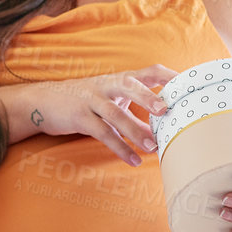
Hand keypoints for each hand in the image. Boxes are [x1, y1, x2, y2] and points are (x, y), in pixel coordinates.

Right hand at [23, 66, 176, 165]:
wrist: (42, 102)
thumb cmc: (83, 100)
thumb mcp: (108, 95)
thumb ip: (132, 104)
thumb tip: (163, 123)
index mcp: (118, 78)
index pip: (148, 71)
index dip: (169, 76)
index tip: (189, 85)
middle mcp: (105, 85)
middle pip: (129, 85)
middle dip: (148, 97)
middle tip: (166, 110)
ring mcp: (90, 101)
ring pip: (115, 114)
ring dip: (135, 131)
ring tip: (153, 147)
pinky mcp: (79, 117)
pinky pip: (102, 133)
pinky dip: (119, 148)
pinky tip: (133, 160)